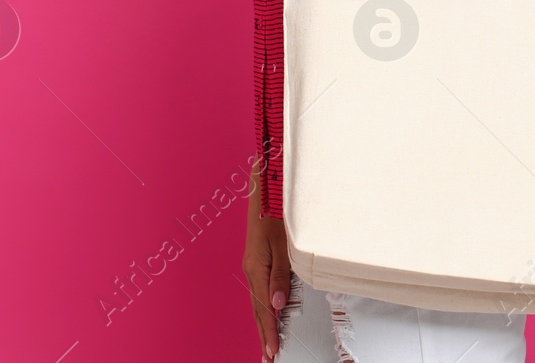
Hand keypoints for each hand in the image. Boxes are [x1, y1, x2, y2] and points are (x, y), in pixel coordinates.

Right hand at [244, 178, 290, 360]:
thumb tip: (278, 303)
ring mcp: (253, 265)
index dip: (269, 332)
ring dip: (264, 323)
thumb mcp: (283, 245)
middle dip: (264, 334)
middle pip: (258, 309)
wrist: (265, 189)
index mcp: (256, 268)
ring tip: (268, 342)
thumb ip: (281, 275)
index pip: (264, 309)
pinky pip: (259, 289)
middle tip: (269, 356)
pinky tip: (268, 313)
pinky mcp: (257, 260)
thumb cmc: (274, 212)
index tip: (273, 351)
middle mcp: (252, 269)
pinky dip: (264, 307)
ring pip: (257, 301)